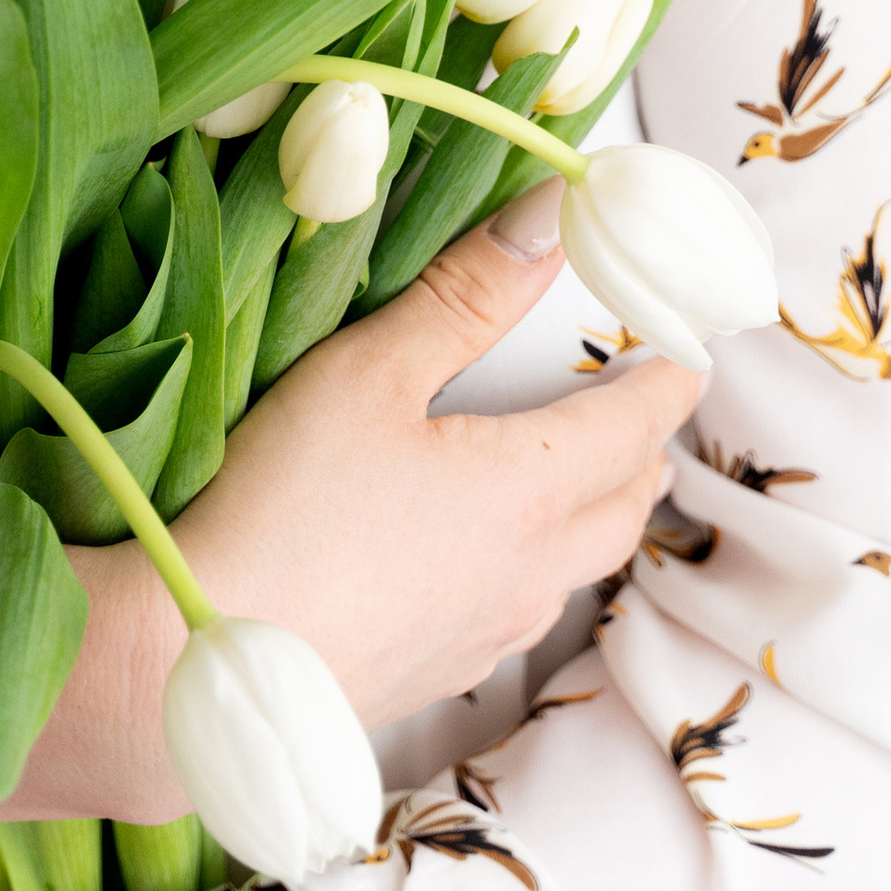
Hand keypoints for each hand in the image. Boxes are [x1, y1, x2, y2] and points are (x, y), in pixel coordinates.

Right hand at [0, 202, 690, 827]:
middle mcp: (529, 569)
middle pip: (625, 505)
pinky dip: (531, 567)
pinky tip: (486, 560)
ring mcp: (485, 634)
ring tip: (575, 477)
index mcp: (532, 486)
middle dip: (641, 448)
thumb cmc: (287, 503)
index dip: (670, 380)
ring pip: (576, 567)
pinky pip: (517, 612)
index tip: (689, 347)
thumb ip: (467, 294)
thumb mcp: (371, 372)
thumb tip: (556, 215)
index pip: (637, 425)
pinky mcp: (434, 675)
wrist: (202, 664)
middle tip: (639, 404)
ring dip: (593, 513)